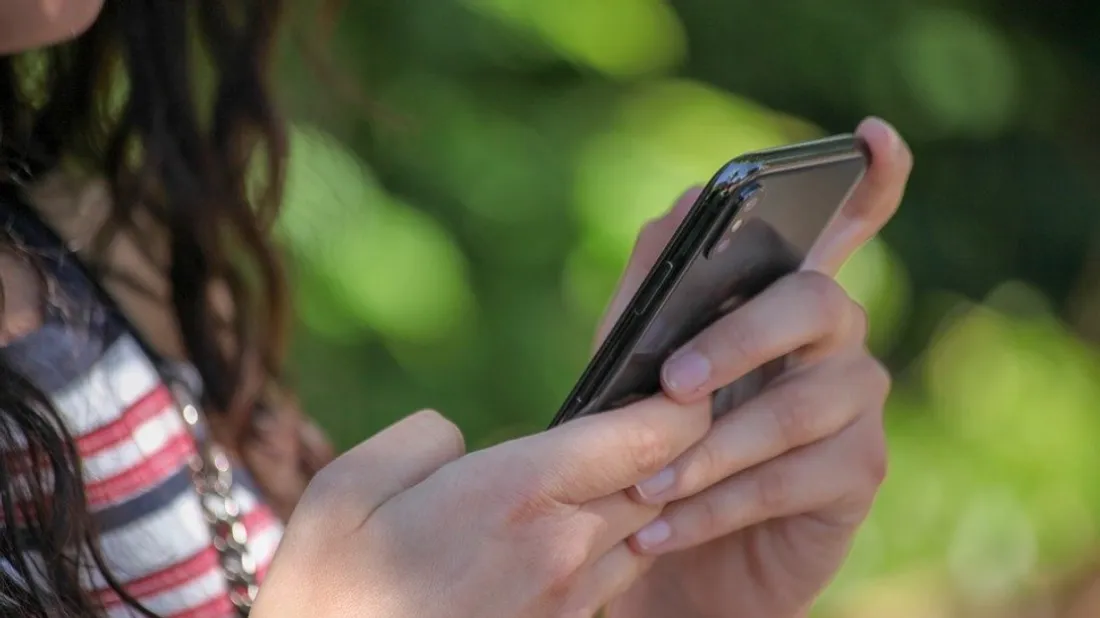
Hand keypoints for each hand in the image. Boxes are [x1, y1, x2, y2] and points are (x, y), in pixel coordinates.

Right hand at [251, 397, 711, 617]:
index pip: (646, 438)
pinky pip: (610, 585)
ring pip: (642, 537)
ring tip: (606, 477)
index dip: (683, 404)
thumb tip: (462, 442)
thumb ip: (422, 441)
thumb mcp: (345, 493)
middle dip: (666, 450)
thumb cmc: (327, 603)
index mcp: (517, 496)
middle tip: (649, 417)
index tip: (685, 382)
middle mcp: (562, 553)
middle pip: (659, 485)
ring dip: (639, 503)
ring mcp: (567, 608)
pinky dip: (608, 553)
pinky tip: (562, 542)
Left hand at [602, 118, 911, 617]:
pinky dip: (715, 506)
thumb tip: (679, 211)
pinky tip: (661, 529)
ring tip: (645, 487)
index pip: (846, 222)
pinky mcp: (859, 473)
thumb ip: (653, 291)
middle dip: (739, 338)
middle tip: (673, 383)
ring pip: (797, 405)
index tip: (873, 133)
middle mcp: (836, 337)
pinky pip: (789, 480)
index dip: (870, 177)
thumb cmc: (656, 443)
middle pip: (815, 302)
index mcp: (782, 297)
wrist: (676, 556)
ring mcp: (856, 403)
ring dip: (710, 448)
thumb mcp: (634, 365)